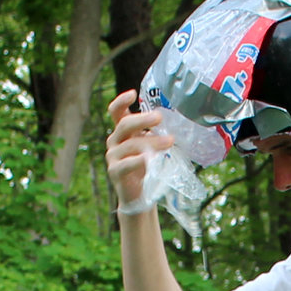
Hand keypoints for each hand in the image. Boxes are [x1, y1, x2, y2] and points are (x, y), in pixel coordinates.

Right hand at [106, 91, 170, 209]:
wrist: (138, 196)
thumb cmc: (146, 167)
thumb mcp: (150, 147)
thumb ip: (155, 134)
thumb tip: (178, 121)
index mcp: (122, 132)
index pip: (116, 112)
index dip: (121, 101)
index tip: (132, 94)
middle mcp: (114, 141)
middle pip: (124, 125)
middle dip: (142, 120)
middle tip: (159, 117)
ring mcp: (113, 157)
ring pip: (130, 144)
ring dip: (151, 141)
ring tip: (170, 141)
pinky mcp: (115, 172)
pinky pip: (126, 164)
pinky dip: (139, 160)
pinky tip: (149, 159)